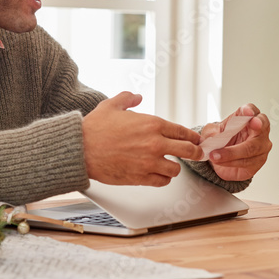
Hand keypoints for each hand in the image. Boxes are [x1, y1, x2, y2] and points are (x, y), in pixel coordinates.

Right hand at [83, 91, 202, 186]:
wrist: (81, 149)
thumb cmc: (94, 129)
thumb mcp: (111, 105)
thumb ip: (127, 98)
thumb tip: (137, 97)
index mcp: (152, 124)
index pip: (182, 132)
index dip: (192, 136)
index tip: (196, 140)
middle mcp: (155, 144)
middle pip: (188, 151)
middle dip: (195, 153)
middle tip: (197, 154)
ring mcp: (149, 162)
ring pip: (176, 169)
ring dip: (174, 167)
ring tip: (170, 165)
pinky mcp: (141, 178)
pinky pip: (162, 181)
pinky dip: (163, 179)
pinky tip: (159, 175)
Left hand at [202, 104, 272, 181]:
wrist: (220, 158)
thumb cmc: (222, 140)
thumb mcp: (211, 132)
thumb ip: (211, 132)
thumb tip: (214, 136)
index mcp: (247, 118)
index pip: (252, 110)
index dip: (251, 110)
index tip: (247, 111)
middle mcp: (258, 132)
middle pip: (260, 128)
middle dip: (255, 127)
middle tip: (253, 124)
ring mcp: (260, 147)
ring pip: (251, 149)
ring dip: (232, 152)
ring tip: (216, 154)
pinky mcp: (257, 162)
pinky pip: (246, 162)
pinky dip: (231, 162)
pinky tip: (221, 161)